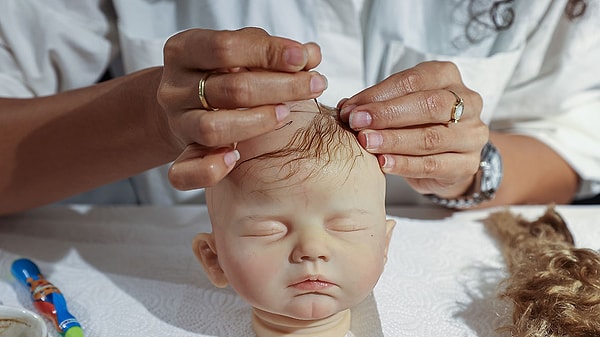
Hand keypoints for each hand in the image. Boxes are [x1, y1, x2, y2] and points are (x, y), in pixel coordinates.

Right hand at [157, 27, 325, 188]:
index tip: (302, 56)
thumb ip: (272, 52)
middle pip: (230, 88)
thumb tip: (310, 55)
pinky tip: (236, 157)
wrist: (185, 105)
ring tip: (284, 114)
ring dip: (257, 122)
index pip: (225, 47)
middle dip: (281, 86)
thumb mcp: (241, 52)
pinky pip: (185, 173)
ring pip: (213, 128)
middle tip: (314, 85)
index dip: (268, 52)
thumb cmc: (221, 73)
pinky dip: (211, 169)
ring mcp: (177, 124)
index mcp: (183, 51)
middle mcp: (174, 88)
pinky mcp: (180, 156)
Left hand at [338, 61, 487, 198]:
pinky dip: (405, 164)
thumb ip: (377, 103)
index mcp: (447, 77)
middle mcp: (468, 102)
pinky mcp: (467, 164)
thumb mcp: (400, 104)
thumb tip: (347, 107)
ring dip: (393, 141)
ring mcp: (472, 134)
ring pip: (431, 137)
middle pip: (429, 105)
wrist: (448, 156)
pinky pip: (434, 165)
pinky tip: (384, 163)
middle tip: (357, 124)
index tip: (351, 108)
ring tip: (367, 143)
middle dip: (388, 115)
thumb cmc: (419, 123)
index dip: (379, 94)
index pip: (413, 81)